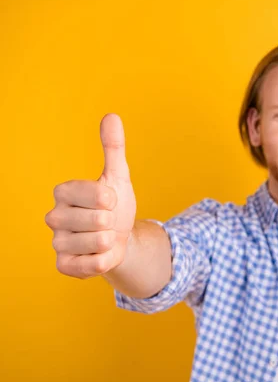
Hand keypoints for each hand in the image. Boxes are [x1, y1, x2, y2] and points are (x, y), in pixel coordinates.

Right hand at [45, 114, 136, 277]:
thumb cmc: (115, 206)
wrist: (120, 239)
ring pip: (98, 242)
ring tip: (105, 237)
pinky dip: (105, 260)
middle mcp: (54, 216)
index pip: (97, 194)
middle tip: (107, 221)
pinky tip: (101, 254)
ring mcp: (57, 242)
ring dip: (110, 241)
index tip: (110, 200)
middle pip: (98, 220)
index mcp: (64, 192)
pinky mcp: (63, 265)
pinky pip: (91, 265)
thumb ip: (113, 148)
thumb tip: (111, 116)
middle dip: (112, 221)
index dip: (112, 199)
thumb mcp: (118, 176)